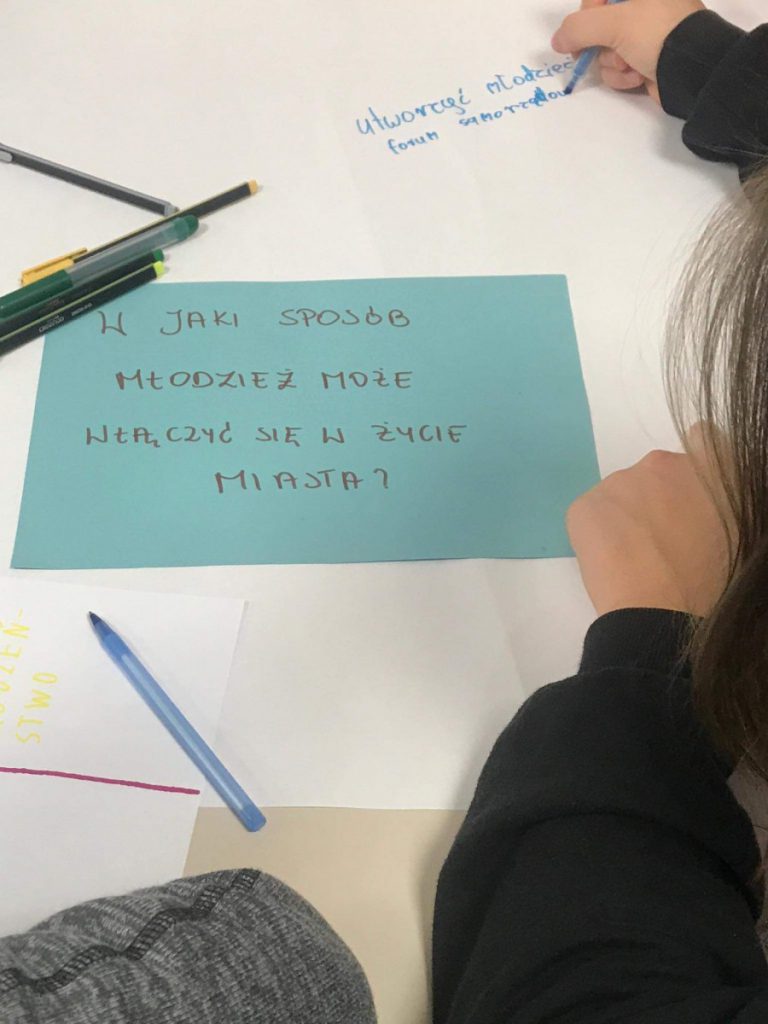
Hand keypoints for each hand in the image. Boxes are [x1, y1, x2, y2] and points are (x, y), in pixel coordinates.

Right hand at [552, 0, 705, 103]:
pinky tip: (637, 76)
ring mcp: (645, 35)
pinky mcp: (646, 59)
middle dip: (600, 43)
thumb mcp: (614, 23)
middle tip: (606, 49)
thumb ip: (578, 28)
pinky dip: (623, 76)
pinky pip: (619, 68)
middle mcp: (644, 7)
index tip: (589, 20)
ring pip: (606, 50)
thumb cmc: (656, 33)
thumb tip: (558, 41)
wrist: (692, 71)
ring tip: (630, 64)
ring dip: (612, 63)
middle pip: (599, 24)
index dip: (589, 8)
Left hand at [565, 423, 732, 616]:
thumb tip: (706, 498)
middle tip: (662, 542)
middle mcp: (664, 463)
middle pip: (656, 474)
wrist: (660, 614)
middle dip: (657, 499)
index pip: (704, 439)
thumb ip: (722, 500)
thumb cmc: (710, 583)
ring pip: (621, 494)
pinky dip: (598, 533)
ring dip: (627, 515)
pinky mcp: (586, 504)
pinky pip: (591, 514)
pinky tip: (611, 563)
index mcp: (709, 469)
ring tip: (636, 559)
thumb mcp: (738, 533)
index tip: (687, 497)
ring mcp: (621, 481)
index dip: (692, 469)